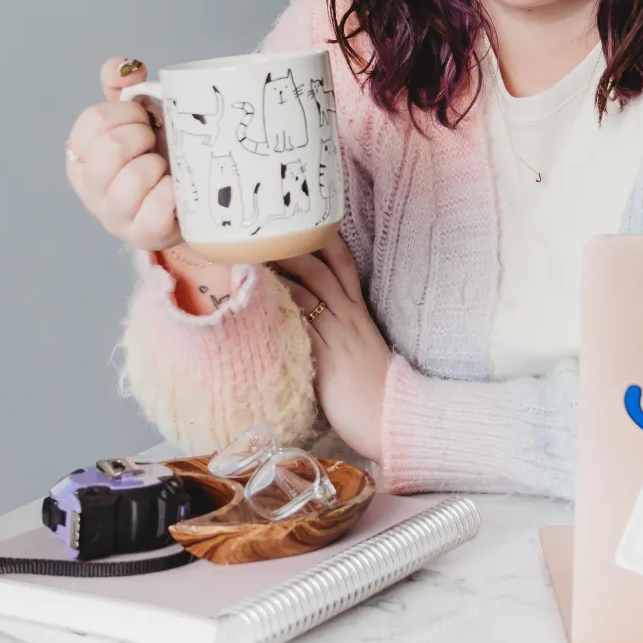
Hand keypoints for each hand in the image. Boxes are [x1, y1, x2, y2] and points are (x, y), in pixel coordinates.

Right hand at [65, 58, 181, 250]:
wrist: (185, 202)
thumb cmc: (154, 155)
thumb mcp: (137, 118)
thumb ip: (123, 88)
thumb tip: (124, 66)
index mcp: (81, 152)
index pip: (95, 120)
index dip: (127, 113)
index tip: (143, 120)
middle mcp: (89, 185)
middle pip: (112, 146)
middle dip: (144, 137)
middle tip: (154, 145)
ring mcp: (112, 213)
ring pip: (136, 175)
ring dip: (160, 166)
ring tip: (164, 170)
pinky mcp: (141, 234)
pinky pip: (158, 204)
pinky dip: (173, 192)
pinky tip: (174, 191)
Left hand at [275, 234, 389, 462]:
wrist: (391, 417)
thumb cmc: (373, 389)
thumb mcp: (360, 348)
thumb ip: (339, 330)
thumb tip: (309, 321)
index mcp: (359, 313)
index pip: (344, 266)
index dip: (325, 242)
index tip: (304, 225)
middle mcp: (348, 317)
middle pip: (320, 271)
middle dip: (292, 250)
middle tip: (265, 235)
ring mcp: (337, 336)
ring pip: (307, 292)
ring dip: (278, 275)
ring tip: (251, 260)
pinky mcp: (325, 358)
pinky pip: (300, 326)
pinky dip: (279, 310)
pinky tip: (258, 302)